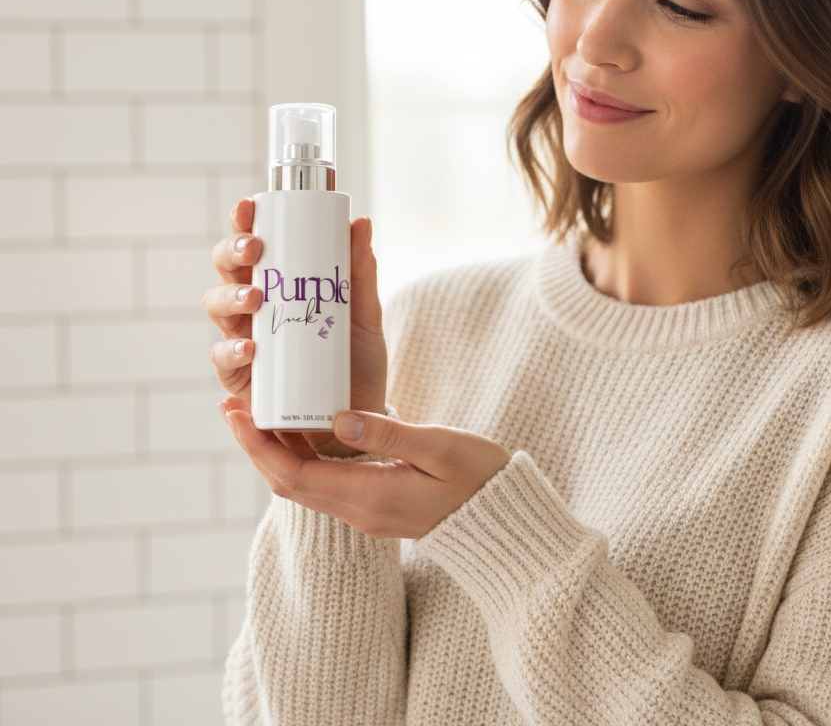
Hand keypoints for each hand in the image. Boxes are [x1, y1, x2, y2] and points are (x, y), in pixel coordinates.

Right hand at [204, 197, 387, 459]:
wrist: (358, 420)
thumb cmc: (356, 363)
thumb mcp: (364, 315)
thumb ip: (361, 272)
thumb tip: (360, 222)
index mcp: (278, 284)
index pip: (253, 245)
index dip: (244, 222)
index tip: (249, 206)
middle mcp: (254, 308)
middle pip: (227, 270)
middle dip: (232, 253)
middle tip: (254, 250)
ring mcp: (243, 340)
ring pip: (217, 308)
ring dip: (230, 297)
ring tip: (254, 298)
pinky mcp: (241, 379)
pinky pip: (224, 359)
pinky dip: (232, 350)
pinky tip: (250, 348)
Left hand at [219, 395, 511, 539]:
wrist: (503, 518)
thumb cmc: (479, 476)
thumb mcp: (439, 446)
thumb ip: (387, 433)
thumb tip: (336, 418)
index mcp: (369, 496)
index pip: (293, 476)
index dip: (258, 445)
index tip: (235, 413)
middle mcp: (359, 510)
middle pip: (289, 483)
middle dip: (256, 446)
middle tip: (232, 407)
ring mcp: (366, 512)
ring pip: (304, 484)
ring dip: (277, 452)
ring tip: (258, 414)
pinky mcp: (376, 505)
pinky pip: (324, 484)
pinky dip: (303, 458)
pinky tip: (302, 431)